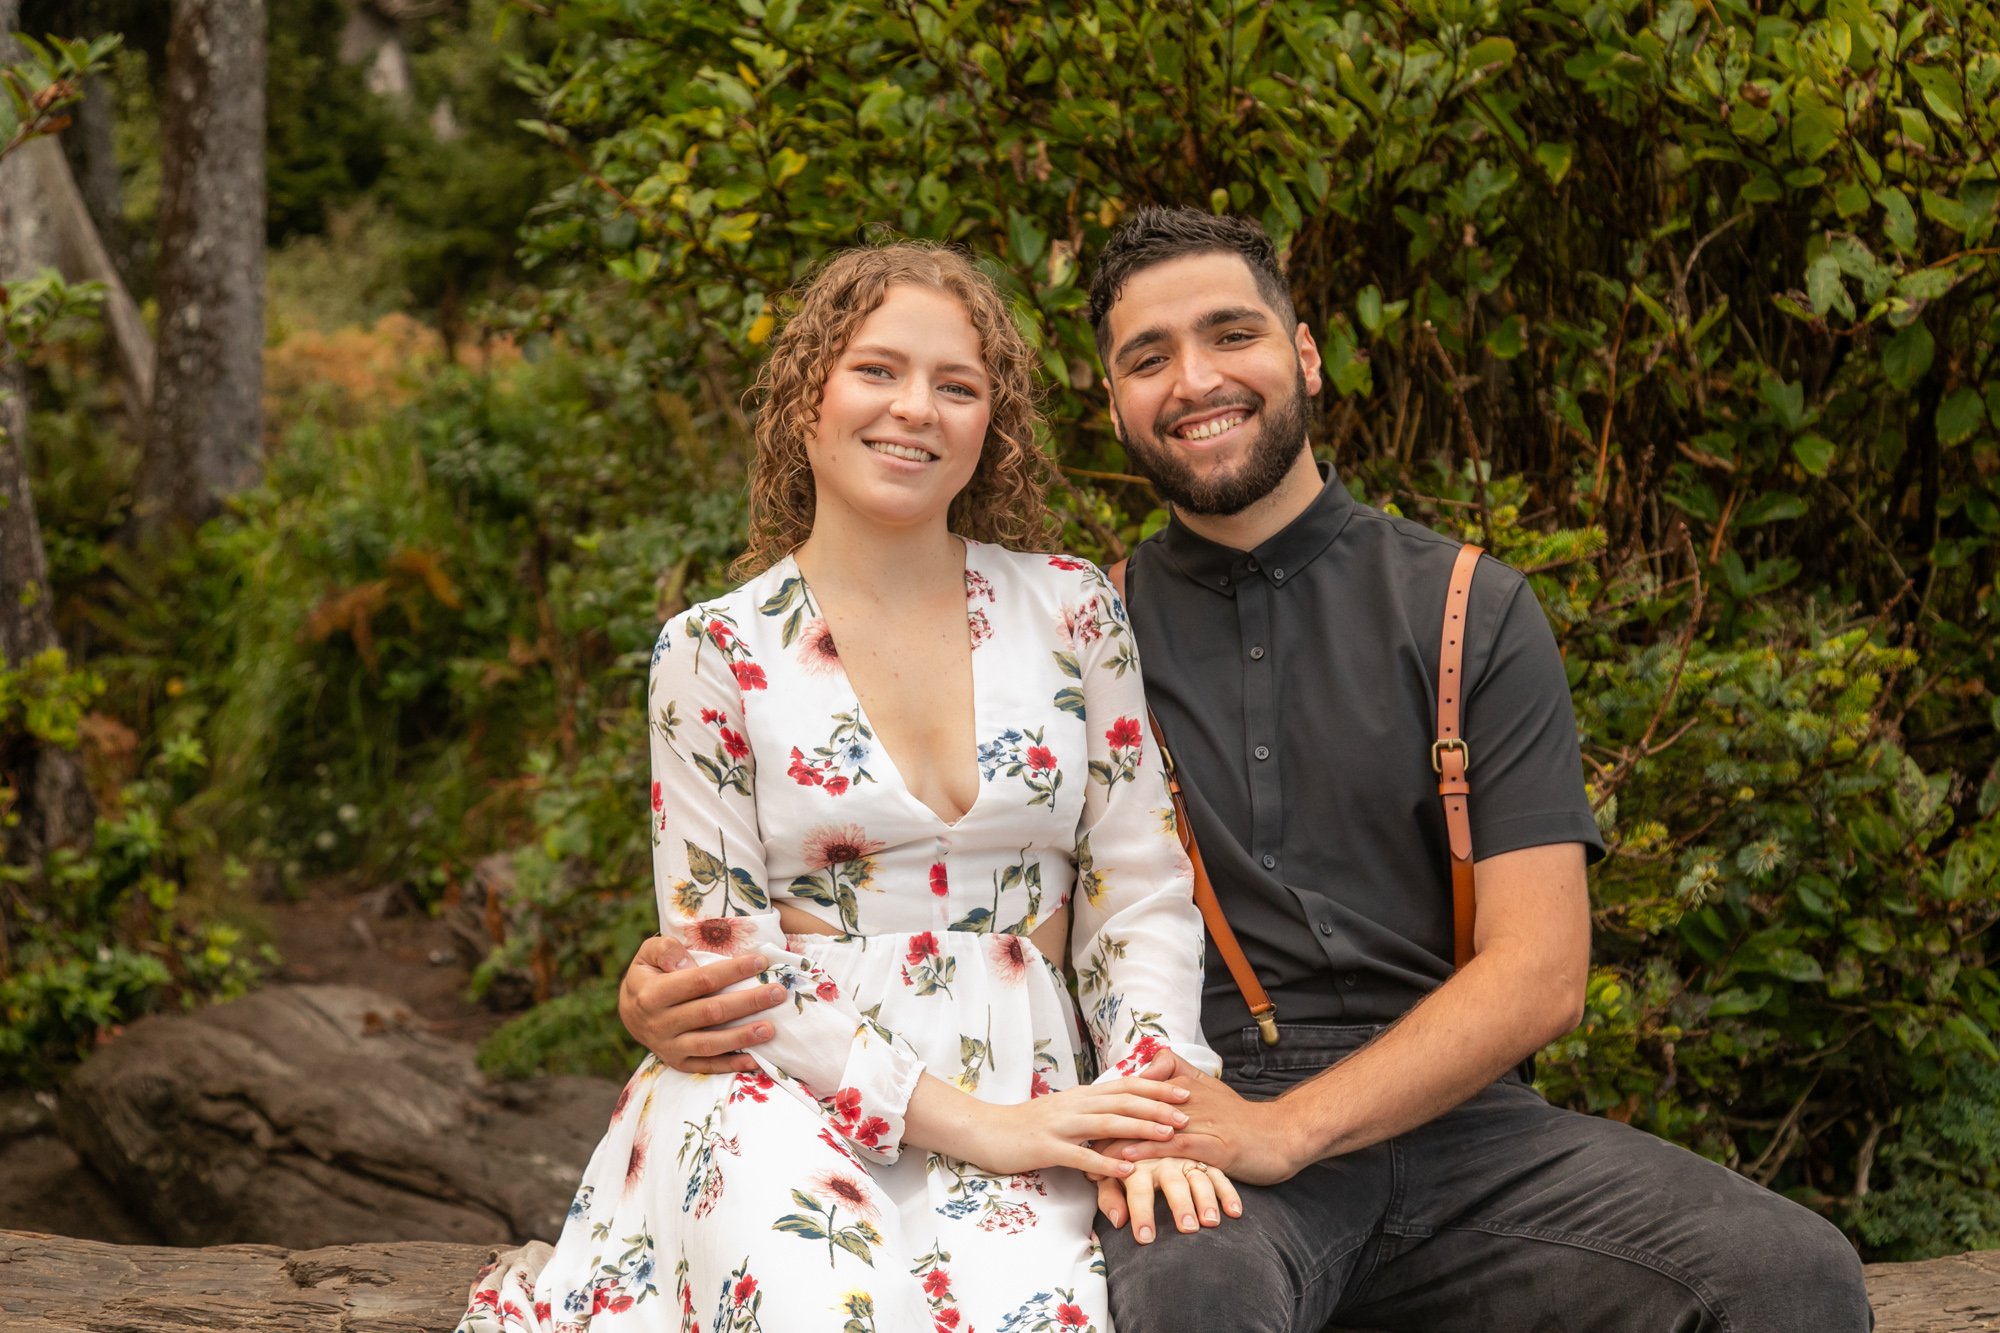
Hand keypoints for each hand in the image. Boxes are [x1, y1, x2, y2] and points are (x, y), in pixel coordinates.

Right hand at [617, 933, 785, 1074]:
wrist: (629, 1012)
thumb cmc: (648, 975)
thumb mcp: (647, 954)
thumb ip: (665, 949)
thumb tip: (687, 962)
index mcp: (653, 994)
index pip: (700, 981)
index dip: (732, 971)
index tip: (761, 962)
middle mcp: (660, 1024)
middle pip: (711, 1013)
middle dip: (747, 1002)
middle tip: (777, 993)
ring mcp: (669, 1047)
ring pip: (710, 1044)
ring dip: (742, 1037)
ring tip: (770, 1028)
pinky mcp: (678, 1063)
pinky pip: (707, 1067)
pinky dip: (732, 1065)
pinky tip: (756, 1060)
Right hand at [919, 1074, 1192, 1178]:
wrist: (985, 1130)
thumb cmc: (1027, 1124)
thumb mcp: (1064, 1110)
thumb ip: (1092, 1108)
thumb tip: (1122, 1106)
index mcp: (1080, 1095)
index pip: (1125, 1086)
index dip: (1156, 1088)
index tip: (1185, 1091)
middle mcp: (1074, 1105)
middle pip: (1123, 1101)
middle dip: (1158, 1106)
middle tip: (1188, 1113)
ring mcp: (1060, 1125)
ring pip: (1107, 1123)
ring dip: (1140, 1128)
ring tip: (1168, 1135)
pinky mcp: (1046, 1147)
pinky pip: (1080, 1155)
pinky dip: (1106, 1161)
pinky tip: (1127, 1169)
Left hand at [1095, 1157, 1241, 1242]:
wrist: (1139, 1129)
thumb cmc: (1124, 1166)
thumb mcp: (1111, 1178)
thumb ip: (1110, 1198)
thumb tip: (1119, 1220)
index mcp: (1137, 1163)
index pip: (1138, 1188)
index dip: (1141, 1212)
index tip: (1145, 1238)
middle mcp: (1164, 1159)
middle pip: (1173, 1181)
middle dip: (1180, 1205)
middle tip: (1187, 1229)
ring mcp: (1187, 1159)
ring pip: (1199, 1176)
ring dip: (1206, 1199)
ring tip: (1210, 1222)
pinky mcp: (1206, 1159)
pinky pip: (1220, 1175)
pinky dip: (1228, 1192)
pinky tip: (1235, 1213)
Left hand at [1100, 1050, 1303, 1185]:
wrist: (1279, 1135)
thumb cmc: (1240, 1118)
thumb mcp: (1208, 1089)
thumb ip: (1178, 1075)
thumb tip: (1147, 1067)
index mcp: (1184, 1086)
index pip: (1137, 1089)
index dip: (1109, 1103)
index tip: (1084, 1116)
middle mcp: (1187, 1100)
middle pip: (1136, 1108)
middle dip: (1105, 1124)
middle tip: (1077, 1139)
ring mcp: (1199, 1122)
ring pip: (1148, 1127)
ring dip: (1116, 1142)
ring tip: (1088, 1155)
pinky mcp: (1211, 1145)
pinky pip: (1172, 1146)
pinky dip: (1146, 1150)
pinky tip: (1124, 1157)